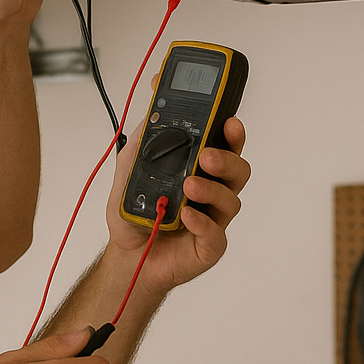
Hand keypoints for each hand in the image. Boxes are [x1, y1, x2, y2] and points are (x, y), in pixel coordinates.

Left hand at [103, 115, 250, 294]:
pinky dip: (202, 223)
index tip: (228, 121)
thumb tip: (155, 110)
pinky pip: (216, 234)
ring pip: (230, 200)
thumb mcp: (131, 167)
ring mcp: (213, 219)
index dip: (232, 134)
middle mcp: (212, 192)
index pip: (224, 146)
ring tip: (189, 186)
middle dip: (227, 159)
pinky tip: (187, 216)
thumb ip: (145, 139)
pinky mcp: (209, 246)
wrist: (126, 253)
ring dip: (211, 190)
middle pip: (237, 170)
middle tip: (207, 156)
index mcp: (200, 170)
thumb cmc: (137, 212)